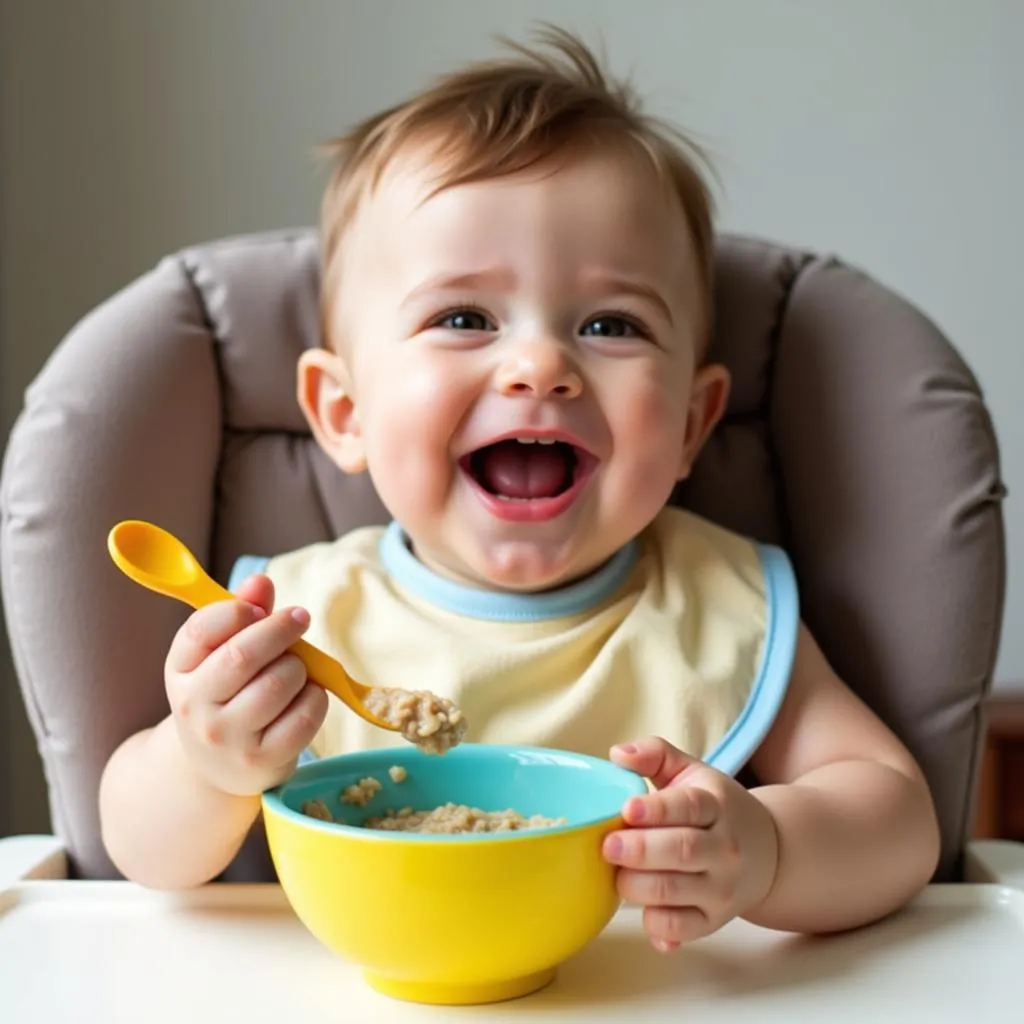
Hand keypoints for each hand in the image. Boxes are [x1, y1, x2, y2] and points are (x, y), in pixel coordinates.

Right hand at [164, 574, 327, 796]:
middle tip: (300, 618)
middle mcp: (195, 707)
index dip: (236, 610)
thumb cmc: (228, 695)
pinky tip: (307, 696)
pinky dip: (316, 697)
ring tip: (296, 669)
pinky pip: (304, 715)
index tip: (260, 608)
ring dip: (300, 667)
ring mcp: (227, 739)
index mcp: (181, 671)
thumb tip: (260, 581)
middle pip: (243, 655)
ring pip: (278, 683)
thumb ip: (242, 613)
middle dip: (281, 629)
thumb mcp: (221, 655)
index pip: (200, 631)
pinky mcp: (261, 761)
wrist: (220, 767)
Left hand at [603, 736, 778, 951]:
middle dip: (639, 850)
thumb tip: (617, 754)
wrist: (769, 852)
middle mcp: (724, 848)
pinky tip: (641, 909)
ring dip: (637, 886)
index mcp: (716, 805)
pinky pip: (681, 929)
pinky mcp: (714, 920)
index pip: (687, 807)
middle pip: (681, 851)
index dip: (656, 809)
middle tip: (608, 846)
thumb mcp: (692, 772)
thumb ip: (655, 755)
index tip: (627, 809)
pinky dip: (656, 925)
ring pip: (675, 891)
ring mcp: (721, 887)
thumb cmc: (715, 808)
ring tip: (616, 873)